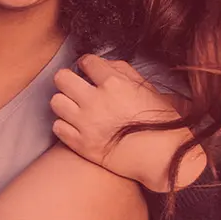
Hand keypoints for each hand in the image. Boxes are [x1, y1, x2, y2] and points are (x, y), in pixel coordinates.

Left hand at [51, 55, 206, 191]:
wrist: (164, 158)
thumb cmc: (159, 121)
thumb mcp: (146, 88)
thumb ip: (122, 70)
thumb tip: (103, 64)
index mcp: (114, 83)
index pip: (85, 61)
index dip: (87, 65)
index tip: (89, 71)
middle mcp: (96, 101)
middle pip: (61, 78)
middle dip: (68, 79)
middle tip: (76, 87)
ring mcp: (87, 124)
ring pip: (56, 101)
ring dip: (65, 103)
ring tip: (75, 108)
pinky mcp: (82, 145)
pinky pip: (58, 127)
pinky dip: (65, 126)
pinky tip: (76, 126)